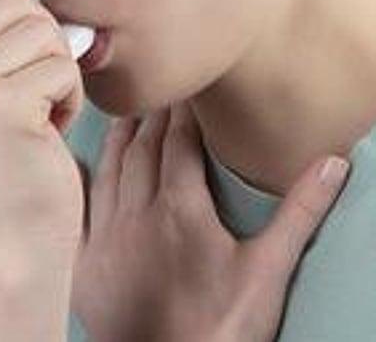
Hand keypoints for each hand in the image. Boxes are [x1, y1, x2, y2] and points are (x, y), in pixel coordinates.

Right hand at [0, 0, 86, 244]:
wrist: (23, 219)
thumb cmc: (15, 144)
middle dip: (41, 32)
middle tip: (32, 80)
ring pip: (41, 28)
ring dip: (60, 65)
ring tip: (41, 105)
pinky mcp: (3, 107)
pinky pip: (60, 63)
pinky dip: (71, 93)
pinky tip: (51, 124)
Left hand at [73, 102, 349, 341]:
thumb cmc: (218, 327)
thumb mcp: (268, 269)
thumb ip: (298, 213)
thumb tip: (330, 164)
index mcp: (179, 209)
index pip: (178, 144)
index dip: (183, 114)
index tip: (186, 90)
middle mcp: (135, 214)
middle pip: (141, 151)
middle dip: (151, 118)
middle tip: (156, 90)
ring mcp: (104, 237)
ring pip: (109, 172)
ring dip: (118, 140)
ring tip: (125, 116)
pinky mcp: (83, 261)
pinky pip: (79, 208)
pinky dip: (84, 180)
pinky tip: (81, 166)